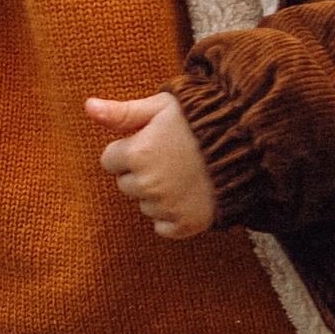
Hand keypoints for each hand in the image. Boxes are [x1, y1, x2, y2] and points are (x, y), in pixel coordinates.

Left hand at [85, 90, 218, 239]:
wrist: (246, 143)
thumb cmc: (200, 119)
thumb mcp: (160, 106)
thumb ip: (122, 112)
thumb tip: (88, 107)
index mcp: (137, 153)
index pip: (110, 160)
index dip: (130, 149)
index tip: (152, 142)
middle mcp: (148, 184)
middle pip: (126, 185)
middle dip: (141, 172)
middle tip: (169, 157)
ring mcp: (167, 206)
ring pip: (145, 205)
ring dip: (157, 193)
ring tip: (183, 173)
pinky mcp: (186, 224)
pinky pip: (163, 227)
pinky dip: (172, 215)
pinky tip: (188, 194)